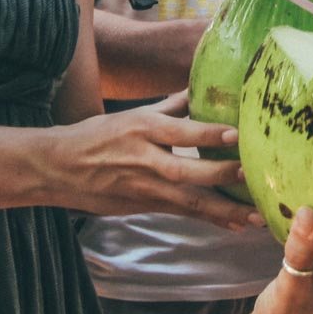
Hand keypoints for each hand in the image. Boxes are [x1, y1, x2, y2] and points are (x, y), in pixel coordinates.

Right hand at [63, 91, 260, 230]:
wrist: (59, 167)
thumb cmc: (98, 136)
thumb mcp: (132, 115)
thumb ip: (170, 106)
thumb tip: (201, 88)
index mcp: (141, 129)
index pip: (179, 131)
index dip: (207, 133)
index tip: (236, 133)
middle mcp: (143, 159)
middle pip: (186, 170)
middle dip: (220, 175)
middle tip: (251, 175)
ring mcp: (143, 187)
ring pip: (188, 201)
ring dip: (223, 210)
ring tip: (253, 215)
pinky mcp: (143, 206)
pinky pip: (182, 213)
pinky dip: (209, 219)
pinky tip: (234, 225)